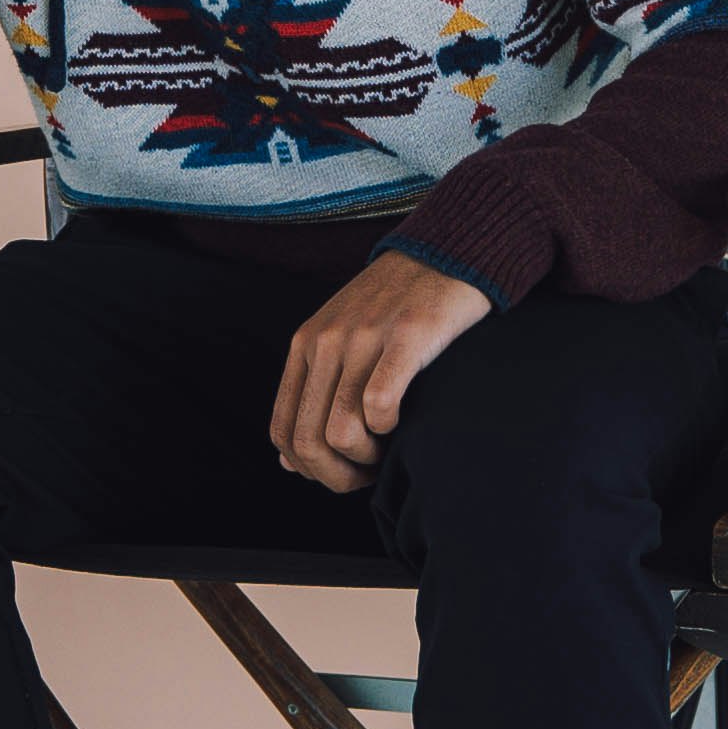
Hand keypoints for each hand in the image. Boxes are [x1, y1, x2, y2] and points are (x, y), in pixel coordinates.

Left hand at [270, 248, 492, 489]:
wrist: (444, 253)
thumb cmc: (396, 307)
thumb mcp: (340, 342)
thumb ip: (312, 396)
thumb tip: (288, 465)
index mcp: (305, 345)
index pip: (283, 432)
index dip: (310, 469)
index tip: (343, 471)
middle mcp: (326, 341)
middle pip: (308, 441)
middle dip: (339, 475)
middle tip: (369, 473)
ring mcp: (364, 338)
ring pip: (340, 431)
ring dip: (367, 459)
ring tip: (388, 450)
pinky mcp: (406, 335)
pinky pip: (380, 404)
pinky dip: (389, 429)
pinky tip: (403, 421)